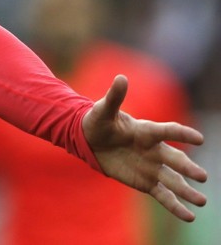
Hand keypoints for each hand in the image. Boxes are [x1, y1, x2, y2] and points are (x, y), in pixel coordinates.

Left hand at [83, 74, 207, 221]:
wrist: (90, 140)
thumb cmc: (98, 122)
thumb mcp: (103, 110)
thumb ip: (114, 97)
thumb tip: (121, 77)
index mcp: (147, 131)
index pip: (168, 131)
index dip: (182, 133)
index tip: (199, 138)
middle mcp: (155, 150)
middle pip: (175, 159)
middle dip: (188, 168)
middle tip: (202, 176)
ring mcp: (152, 168)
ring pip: (174, 180)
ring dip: (187, 191)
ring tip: (202, 202)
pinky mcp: (146, 183)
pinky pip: (164, 195)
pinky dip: (176, 206)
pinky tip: (189, 215)